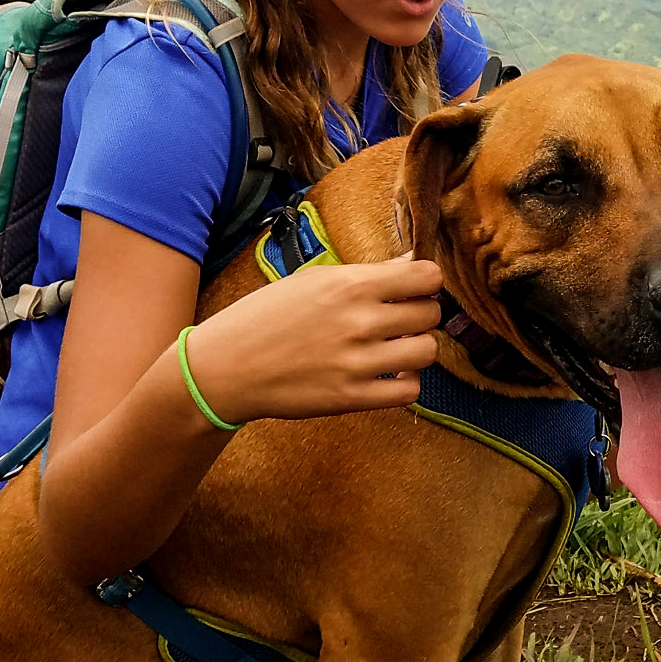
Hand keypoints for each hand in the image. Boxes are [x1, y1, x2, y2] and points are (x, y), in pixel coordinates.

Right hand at [184, 257, 444, 425]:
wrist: (230, 366)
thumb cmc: (268, 315)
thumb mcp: (315, 279)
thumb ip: (368, 272)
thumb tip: (413, 263)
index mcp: (351, 284)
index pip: (425, 276)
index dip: (427, 281)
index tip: (415, 286)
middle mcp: (360, 321)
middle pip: (430, 314)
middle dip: (422, 312)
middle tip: (403, 316)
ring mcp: (357, 363)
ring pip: (426, 352)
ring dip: (417, 347)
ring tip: (398, 345)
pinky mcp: (351, 398)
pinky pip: (407, 391)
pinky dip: (407, 381)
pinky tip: (390, 372)